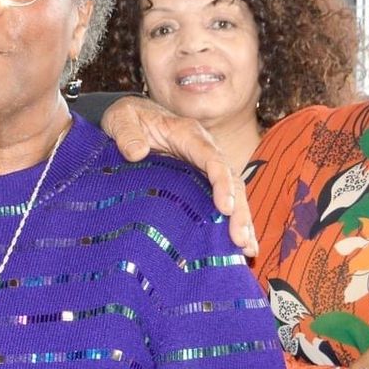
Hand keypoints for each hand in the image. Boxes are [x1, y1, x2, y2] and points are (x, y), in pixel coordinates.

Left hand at [99, 96, 254, 253]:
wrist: (130, 120)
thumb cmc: (127, 119)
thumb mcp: (120, 119)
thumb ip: (127, 133)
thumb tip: (137, 153)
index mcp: (189, 135)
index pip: (212, 158)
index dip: (221, 182)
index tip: (225, 207)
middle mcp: (205, 151)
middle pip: (230, 181)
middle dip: (239, 211)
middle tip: (241, 240)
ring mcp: (205, 168)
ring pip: (232, 195)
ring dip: (241, 222)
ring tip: (247, 250)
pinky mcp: (200, 183)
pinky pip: (221, 203)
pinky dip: (230, 224)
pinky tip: (238, 249)